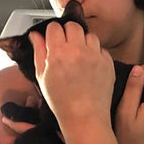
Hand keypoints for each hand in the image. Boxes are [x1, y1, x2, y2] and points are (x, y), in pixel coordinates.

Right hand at [29, 21, 113, 135]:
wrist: (84, 117)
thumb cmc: (61, 101)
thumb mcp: (42, 77)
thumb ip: (38, 52)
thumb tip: (35, 35)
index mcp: (58, 53)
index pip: (54, 27)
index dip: (52, 33)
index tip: (53, 40)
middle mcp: (77, 50)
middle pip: (73, 26)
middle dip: (67, 33)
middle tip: (65, 46)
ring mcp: (94, 55)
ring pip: (89, 35)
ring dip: (83, 42)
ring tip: (79, 56)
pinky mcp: (107, 62)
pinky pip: (101, 48)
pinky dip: (95, 53)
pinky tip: (89, 66)